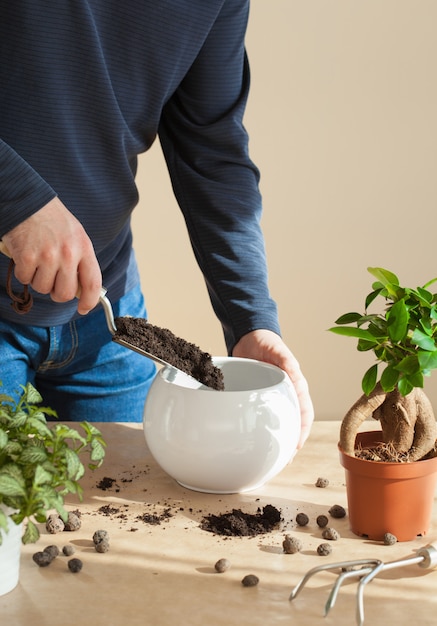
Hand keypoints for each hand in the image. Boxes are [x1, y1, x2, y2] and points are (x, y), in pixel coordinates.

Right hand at [2, 197, 101, 313]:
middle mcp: (68, 253)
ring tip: (38, 261)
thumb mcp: (76, 236)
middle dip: (57, 293)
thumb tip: (82, 289)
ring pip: (43, 288)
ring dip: (38, 280)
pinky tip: (27, 256)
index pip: (92, 283)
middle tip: (52, 281)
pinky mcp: (27, 257)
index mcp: (84, 248)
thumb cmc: (53, 221)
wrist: (28, 202)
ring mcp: (47, 256)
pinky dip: (23, 272)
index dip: (90, 301)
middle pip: (65, 293)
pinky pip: (25, 279)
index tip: (84, 308)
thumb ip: (81, 261)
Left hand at [232, 329, 313, 448]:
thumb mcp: (279, 351)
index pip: (304, 411)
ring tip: (272, 458)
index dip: (302, 429)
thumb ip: (288, 364)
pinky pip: (261, 416)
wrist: (249, 337)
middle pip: (293, 422)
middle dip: (291, 441)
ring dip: (277, 439)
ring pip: (278, 421)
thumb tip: (297, 379)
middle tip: (285, 460)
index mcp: (295, 384)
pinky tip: (254, 440)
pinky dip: (260, 429)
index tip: (296, 445)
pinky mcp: (257, 397)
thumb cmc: (268, 343)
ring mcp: (271, 397)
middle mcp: (286, 394)